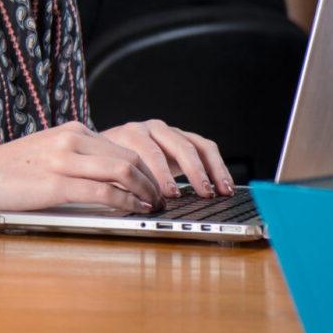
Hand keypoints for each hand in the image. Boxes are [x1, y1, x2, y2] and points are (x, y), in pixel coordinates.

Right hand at [0, 122, 166, 213]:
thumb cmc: (12, 169)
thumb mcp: (50, 151)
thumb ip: (79, 156)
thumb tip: (112, 174)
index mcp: (72, 131)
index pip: (123, 146)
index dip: (147, 167)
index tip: (156, 184)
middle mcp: (71, 140)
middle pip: (129, 157)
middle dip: (153, 180)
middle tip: (162, 197)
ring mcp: (63, 161)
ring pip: (122, 171)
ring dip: (145, 191)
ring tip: (152, 206)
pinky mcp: (56, 185)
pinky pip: (103, 193)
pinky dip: (125, 203)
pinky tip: (133, 210)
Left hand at [100, 119, 232, 198]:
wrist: (109, 148)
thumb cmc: (110, 164)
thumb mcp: (110, 172)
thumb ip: (123, 184)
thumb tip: (138, 204)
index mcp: (130, 134)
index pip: (149, 152)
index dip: (161, 174)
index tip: (170, 194)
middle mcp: (152, 128)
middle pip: (178, 146)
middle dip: (193, 171)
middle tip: (203, 193)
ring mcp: (170, 132)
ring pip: (197, 146)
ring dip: (212, 170)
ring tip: (222, 191)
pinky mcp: (185, 138)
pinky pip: (206, 149)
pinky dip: (218, 167)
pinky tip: (224, 184)